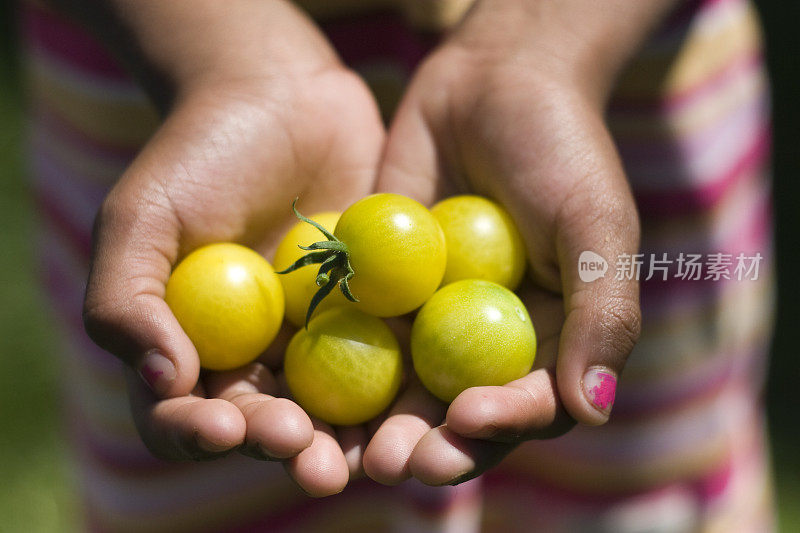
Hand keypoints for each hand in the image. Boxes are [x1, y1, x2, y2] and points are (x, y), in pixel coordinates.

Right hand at [79, 1, 384, 495]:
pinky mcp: (378, 313)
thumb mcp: (142, 216)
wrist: (282, 96)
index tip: (224, 428)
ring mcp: (323, 339)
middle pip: (269, 424)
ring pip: (338, 406)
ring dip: (352, 439)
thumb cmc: (200, 153)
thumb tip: (163, 380)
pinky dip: (406, 383)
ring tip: (370, 457)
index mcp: (195, 350)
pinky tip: (423, 401)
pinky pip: (393, 354)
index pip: (187, 416)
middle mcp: (260, 357)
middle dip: (286, 447)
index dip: (199, 434)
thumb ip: (127, 299)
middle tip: (308, 453)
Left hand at [362, 0, 679, 485]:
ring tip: (349, 447)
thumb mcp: (595, 225)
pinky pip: (357, 331)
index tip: (468, 418)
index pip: (527, 404)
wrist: (494, 80)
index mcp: (546, 340)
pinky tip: (305, 385)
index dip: (502, 424)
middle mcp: (484, 341)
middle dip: (429, 444)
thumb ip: (600, 315)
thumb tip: (590, 413)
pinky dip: (335, 361)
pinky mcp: (381, 290)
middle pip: (456, 412)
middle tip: (395, 461)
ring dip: (375, 423)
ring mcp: (429, 318)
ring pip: (400, 387)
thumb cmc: (562, 148)